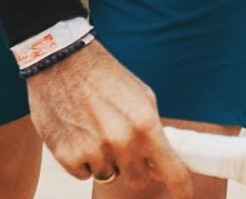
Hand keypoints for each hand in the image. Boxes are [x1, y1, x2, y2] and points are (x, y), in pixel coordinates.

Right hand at [26, 39, 194, 198]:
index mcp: (144, 123)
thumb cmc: (105, 76)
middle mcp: (121, 141)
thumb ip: (153, 130)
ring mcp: (94, 151)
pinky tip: (78, 130)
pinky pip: (84, 173)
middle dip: (136, 166)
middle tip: (125, 141)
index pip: (172, 171)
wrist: (62, 60)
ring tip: (96, 126)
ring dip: (107, 159)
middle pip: (139, 178)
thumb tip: (164, 159)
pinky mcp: (68, 157)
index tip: (184, 195)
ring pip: (110, 174)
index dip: (181, 188)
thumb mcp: (140, 96)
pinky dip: (83, 158)